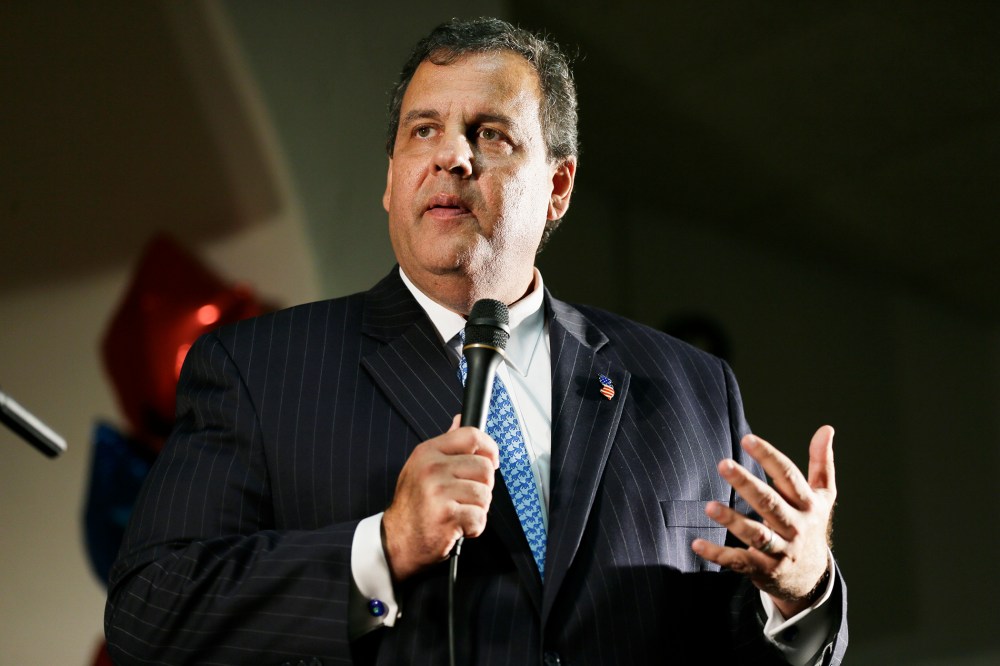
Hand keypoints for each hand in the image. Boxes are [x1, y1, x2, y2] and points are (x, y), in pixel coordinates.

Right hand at [382, 415, 499, 580]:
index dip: (489, 448)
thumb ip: (446, 445)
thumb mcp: (422, 467)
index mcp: (428, 452)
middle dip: (483, 487)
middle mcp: (432, 468)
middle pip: (484, 467)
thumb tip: (460, 419)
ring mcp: (438, 492)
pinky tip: (457, 527)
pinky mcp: (447, 516)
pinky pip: (480, 517)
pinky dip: (474, 527)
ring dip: (478, 509)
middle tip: (466, 498)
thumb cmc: (413, 506)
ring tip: (458, 513)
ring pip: (485, 494)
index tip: (492, 461)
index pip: (471, 435)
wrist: (395, 541)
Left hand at [692, 426, 835, 617]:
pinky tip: (697, 543)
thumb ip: (822, 463)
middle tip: (723, 464)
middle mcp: (796, 527)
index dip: (768, 457)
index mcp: (808, 504)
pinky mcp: (764, 570)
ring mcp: (781, 550)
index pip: (788, 476)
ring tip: (709, 506)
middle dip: (746, 484)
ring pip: (756, 535)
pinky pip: (739, 562)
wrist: (812, 577)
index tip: (747, 439)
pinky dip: (718, 554)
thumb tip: (827, 428)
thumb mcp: (823, 496)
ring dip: (732, 521)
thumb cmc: (810, 526)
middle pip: (770, 503)